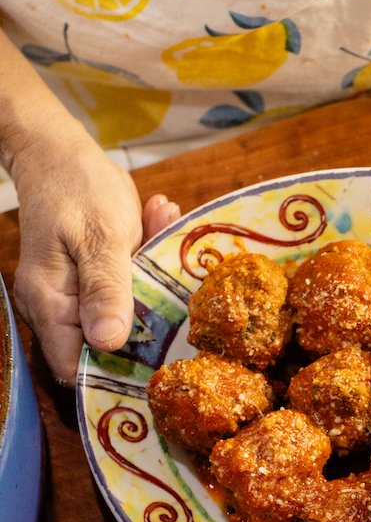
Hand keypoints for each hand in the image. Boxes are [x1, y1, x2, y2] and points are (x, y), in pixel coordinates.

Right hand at [9, 122, 179, 383]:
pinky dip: (147, 261)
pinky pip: (130, 287)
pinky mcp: (99, 281)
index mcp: (50, 304)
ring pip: (127, 313)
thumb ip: (105, 289)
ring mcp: (80, 296)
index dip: (115, 370)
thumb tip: (108, 343)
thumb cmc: (76, 188)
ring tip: (159, 227)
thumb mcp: (100, 237)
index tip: (160, 358)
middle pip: (108, 344)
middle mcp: (60, 308)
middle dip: (147, 316)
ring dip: (152, 280)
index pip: (77, 365)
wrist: (62, 151)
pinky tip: (156, 219)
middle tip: (169, 273)